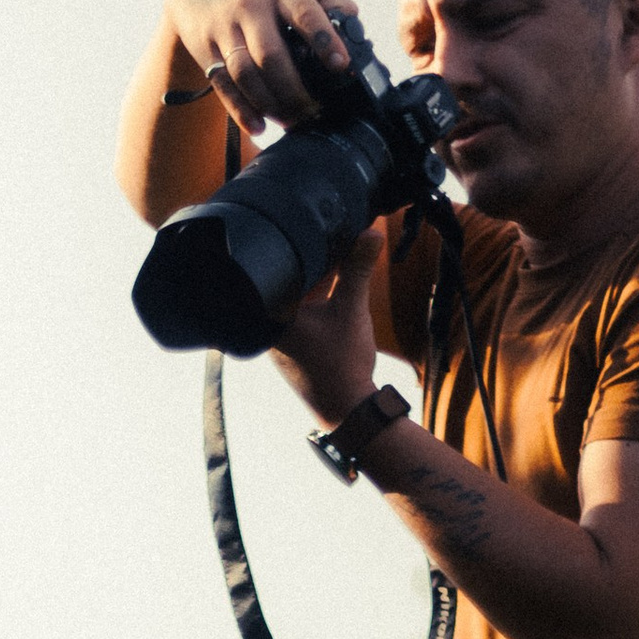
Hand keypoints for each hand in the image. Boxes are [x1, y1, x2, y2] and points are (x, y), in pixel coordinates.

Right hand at [166, 0, 360, 137]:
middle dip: (293, 89)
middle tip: (313, 111)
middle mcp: (251, 7)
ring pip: (245, 74)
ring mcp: (225, 29)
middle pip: (271, 54)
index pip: (304, 13)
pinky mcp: (207, 51)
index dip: (323, 39)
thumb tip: (355, 21)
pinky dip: (241, 110)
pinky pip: (223, 86)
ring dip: (269, 103)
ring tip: (289, 121)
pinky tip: (258, 126)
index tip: (340, 64)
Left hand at [269, 234, 381, 428]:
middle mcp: (266, 325)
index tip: (308, 227)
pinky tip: (330, 288)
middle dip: (304, 261)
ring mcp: (276, 338)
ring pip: (291, 298)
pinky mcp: (289, 347)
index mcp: (270, 313)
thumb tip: (372, 230)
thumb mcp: (352, 308)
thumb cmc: (342, 364)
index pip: (276, 267)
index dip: (293, 245)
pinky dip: (311, 300)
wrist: (347, 411)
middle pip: (283, 280)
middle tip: (324, 238)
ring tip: (331, 257)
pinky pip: (297, 313)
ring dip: (310, 280)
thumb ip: (357, 268)